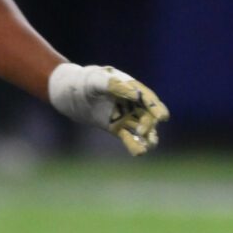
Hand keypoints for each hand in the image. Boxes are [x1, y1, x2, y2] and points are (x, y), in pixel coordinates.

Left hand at [48, 63, 169, 155]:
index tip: (162, 117)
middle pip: (147, 115)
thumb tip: (134, 93)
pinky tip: (140, 152)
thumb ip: (113, 84)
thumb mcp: (96, 80)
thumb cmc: (85, 81)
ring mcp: (126, 116)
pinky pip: (129, 137)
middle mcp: (132, 102)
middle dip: (148, 124)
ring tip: (149, 146)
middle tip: (142, 131)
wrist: (70, 93)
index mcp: (131, 87)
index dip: (156, 107)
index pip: (148, 98)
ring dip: (147, 137)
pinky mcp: (117, 128)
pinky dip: (135, 145)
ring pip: (142, 128)